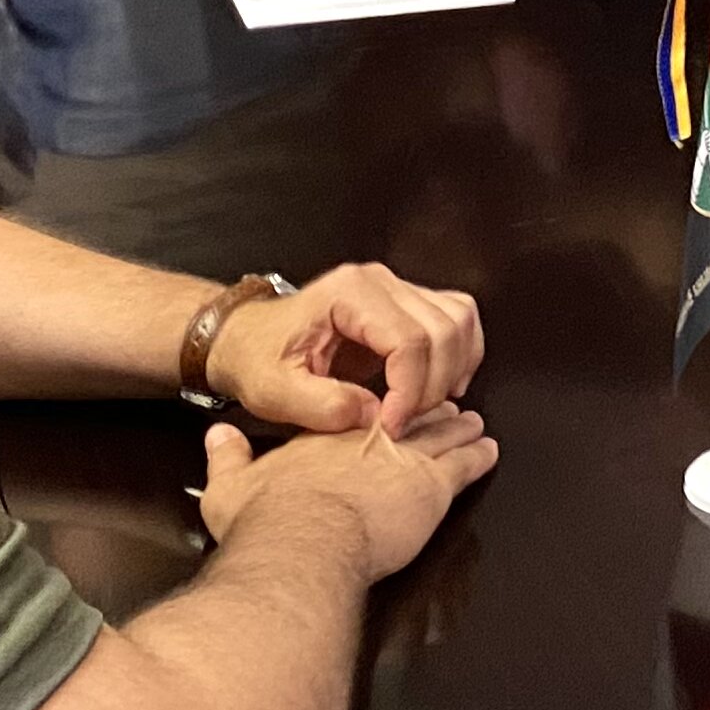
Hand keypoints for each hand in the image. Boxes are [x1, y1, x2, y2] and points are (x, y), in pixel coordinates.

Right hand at [191, 403, 498, 584]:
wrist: (304, 541)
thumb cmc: (269, 520)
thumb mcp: (230, 487)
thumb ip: (226, 458)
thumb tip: (216, 438)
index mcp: (326, 435)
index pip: (357, 414)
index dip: (376, 409)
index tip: (384, 405)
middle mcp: (370, 438)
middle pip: (406, 417)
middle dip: (426, 410)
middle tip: (444, 404)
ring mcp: (405, 459)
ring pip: (442, 435)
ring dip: (459, 428)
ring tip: (472, 421)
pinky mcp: (432, 486)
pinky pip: (465, 464)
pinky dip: (479, 455)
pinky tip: (488, 451)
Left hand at [203, 260, 483, 435]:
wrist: (248, 338)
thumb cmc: (258, 358)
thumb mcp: (274, 392)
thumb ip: (323, 406)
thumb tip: (374, 416)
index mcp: (348, 294)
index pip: (408, 340)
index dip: (409, 391)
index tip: (390, 426)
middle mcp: (379, 283)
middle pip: (442, 329)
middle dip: (433, 386)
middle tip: (403, 422)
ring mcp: (397, 289)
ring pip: (458, 320)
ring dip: (454, 369)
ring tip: (424, 406)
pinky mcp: (407, 304)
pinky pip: (456, 319)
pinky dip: (461, 354)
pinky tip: (444, 385)